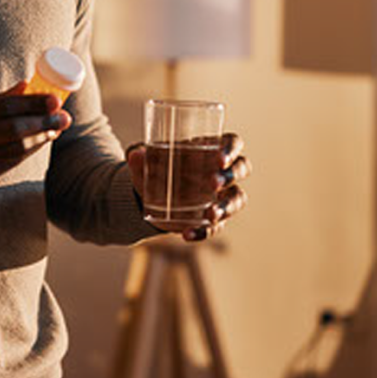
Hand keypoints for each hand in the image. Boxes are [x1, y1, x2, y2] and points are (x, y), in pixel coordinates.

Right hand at [0, 83, 70, 205]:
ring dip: (40, 138)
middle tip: (64, 115)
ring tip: (56, 127)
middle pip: (13, 130)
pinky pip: (9, 164)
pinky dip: (26, 152)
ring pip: (15, 150)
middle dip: (44, 122)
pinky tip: (38, 142)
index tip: (53, 99)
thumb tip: (24, 86)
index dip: (31, 103)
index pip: (2, 107)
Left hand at [126, 132, 250, 241]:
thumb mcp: (147, 163)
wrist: (151, 195)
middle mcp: (223, 171)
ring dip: (227, 207)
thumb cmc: (158, 168)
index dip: (231, 149)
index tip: (220, 159)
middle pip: (242, 168)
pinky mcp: (215, 218)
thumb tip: (134, 154)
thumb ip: (140, 159)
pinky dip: (203, 232)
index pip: (233, 143)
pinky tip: (187, 234)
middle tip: (213, 183)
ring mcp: (222, 195)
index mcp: (212, 148)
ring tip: (211, 215)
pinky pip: (217, 227)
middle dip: (230, 176)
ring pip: (238, 199)